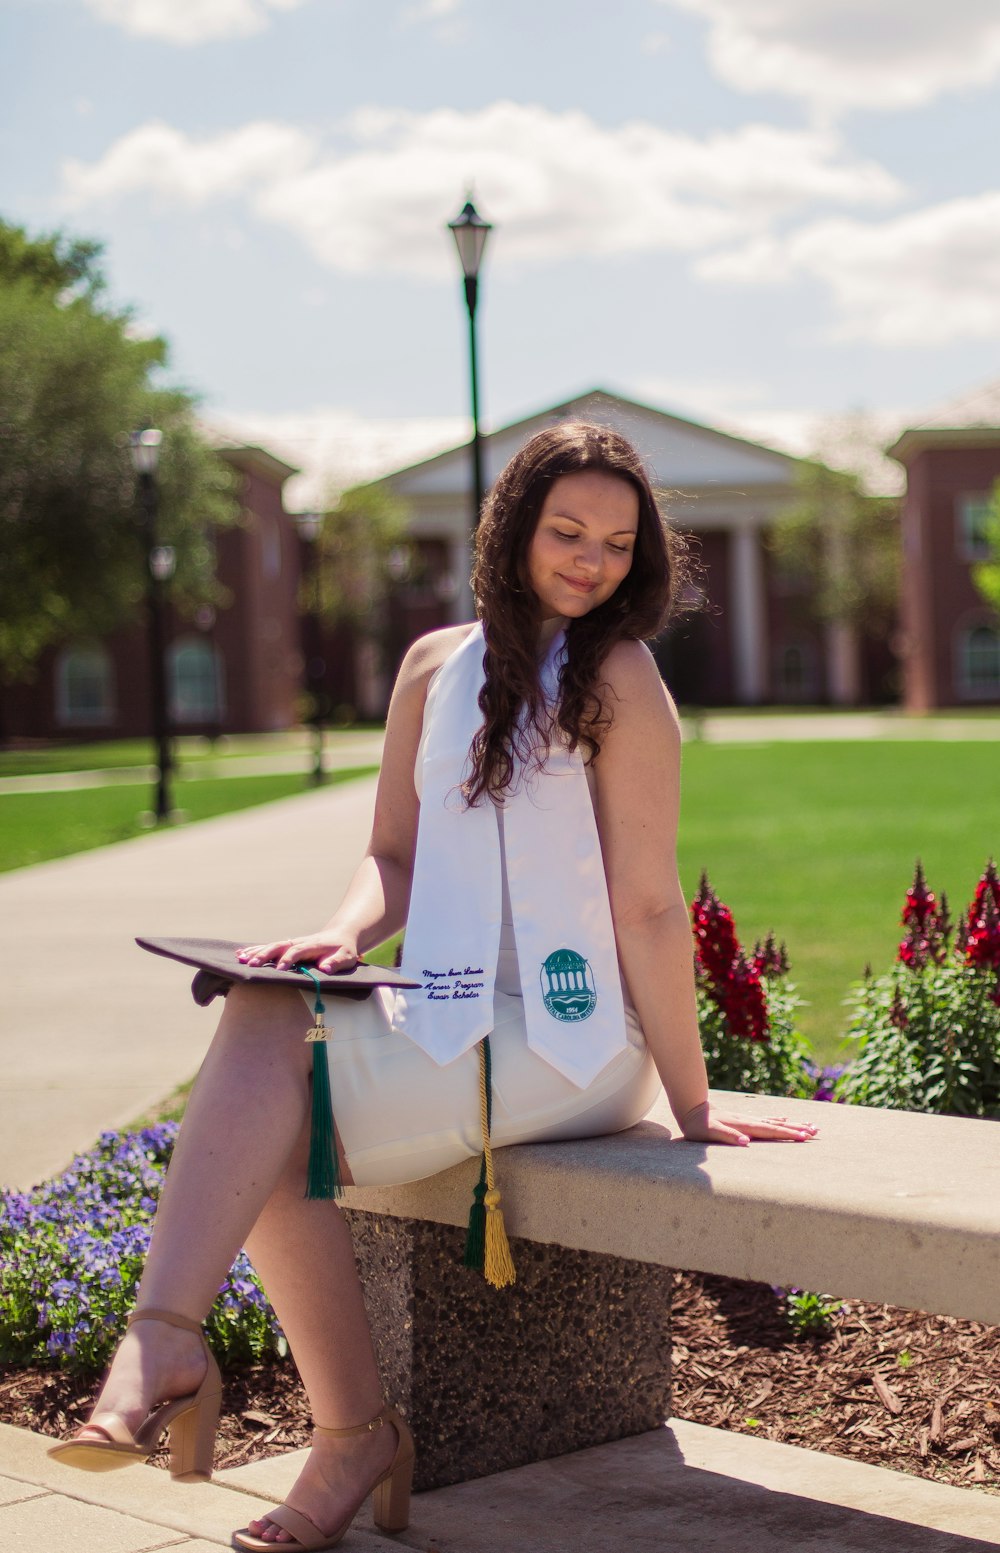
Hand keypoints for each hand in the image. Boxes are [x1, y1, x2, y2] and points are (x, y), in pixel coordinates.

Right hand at [236, 931, 358, 974]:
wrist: (340, 935)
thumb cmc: (344, 950)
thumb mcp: (346, 957)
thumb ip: (336, 962)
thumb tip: (325, 968)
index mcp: (313, 945)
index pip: (298, 951)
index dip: (288, 959)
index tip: (279, 970)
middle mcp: (299, 942)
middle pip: (279, 946)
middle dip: (265, 954)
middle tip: (252, 964)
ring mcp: (291, 943)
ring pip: (271, 946)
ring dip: (256, 951)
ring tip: (240, 958)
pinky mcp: (287, 947)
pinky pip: (269, 948)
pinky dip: (255, 950)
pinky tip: (241, 954)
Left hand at [678, 1101, 818, 1147]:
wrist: (691, 1107)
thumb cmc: (699, 1124)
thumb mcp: (710, 1132)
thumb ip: (727, 1136)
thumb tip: (746, 1142)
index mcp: (745, 1126)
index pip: (771, 1131)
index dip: (788, 1134)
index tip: (805, 1137)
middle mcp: (750, 1121)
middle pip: (778, 1126)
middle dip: (798, 1128)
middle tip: (817, 1131)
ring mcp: (748, 1119)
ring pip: (775, 1122)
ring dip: (793, 1124)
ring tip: (809, 1125)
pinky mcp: (744, 1119)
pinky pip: (767, 1120)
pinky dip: (779, 1121)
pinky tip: (784, 1119)